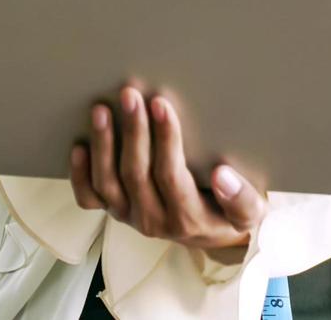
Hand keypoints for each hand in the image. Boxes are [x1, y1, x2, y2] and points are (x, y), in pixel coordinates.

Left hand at [69, 85, 267, 254]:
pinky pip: (89, 198)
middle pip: (136, 174)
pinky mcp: (114, 210)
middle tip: (130, 95)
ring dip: (103, 145)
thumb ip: (243, 199)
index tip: (161, 104)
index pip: (171, 175)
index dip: (165, 139)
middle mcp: (154, 220)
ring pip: (108, 183)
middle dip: (132, 131)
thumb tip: (223, 176)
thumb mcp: (251, 211)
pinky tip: (79, 146)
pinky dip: (79, 175)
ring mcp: (130, 216)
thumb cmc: (231, 212)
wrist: (213, 234)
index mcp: (187, 217)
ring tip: (101, 110)